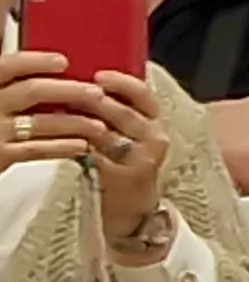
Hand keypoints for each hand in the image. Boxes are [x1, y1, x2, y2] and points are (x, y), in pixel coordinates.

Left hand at [0, 56, 170, 231]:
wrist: (132, 206)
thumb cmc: (127, 163)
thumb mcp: (134, 134)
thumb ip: (119, 111)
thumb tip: (86, 84)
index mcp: (156, 123)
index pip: (145, 95)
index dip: (122, 83)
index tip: (100, 74)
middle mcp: (153, 138)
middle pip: (122, 112)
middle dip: (93, 100)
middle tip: (70, 91)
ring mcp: (138, 158)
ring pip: (105, 132)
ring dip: (80, 120)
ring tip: (60, 111)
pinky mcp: (120, 176)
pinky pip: (93, 154)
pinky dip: (76, 143)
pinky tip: (61, 137)